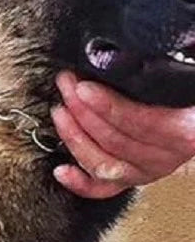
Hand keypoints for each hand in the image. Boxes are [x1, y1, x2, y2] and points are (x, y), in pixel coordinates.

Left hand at [51, 71, 194, 198]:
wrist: (193, 116)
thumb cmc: (186, 93)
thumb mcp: (185, 78)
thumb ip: (164, 74)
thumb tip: (143, 52)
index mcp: (187, 131)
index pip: (143, 122)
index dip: (108, 106)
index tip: (84, 87)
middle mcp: (167, 157)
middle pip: (115, 141)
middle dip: (82, 111)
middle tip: (66, 86)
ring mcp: (146, 170)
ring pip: (103, 163)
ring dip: (75, 137)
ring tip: (59, 112)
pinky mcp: (130, 177)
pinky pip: (103, 189)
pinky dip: (80, 183)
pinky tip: (61, 171)